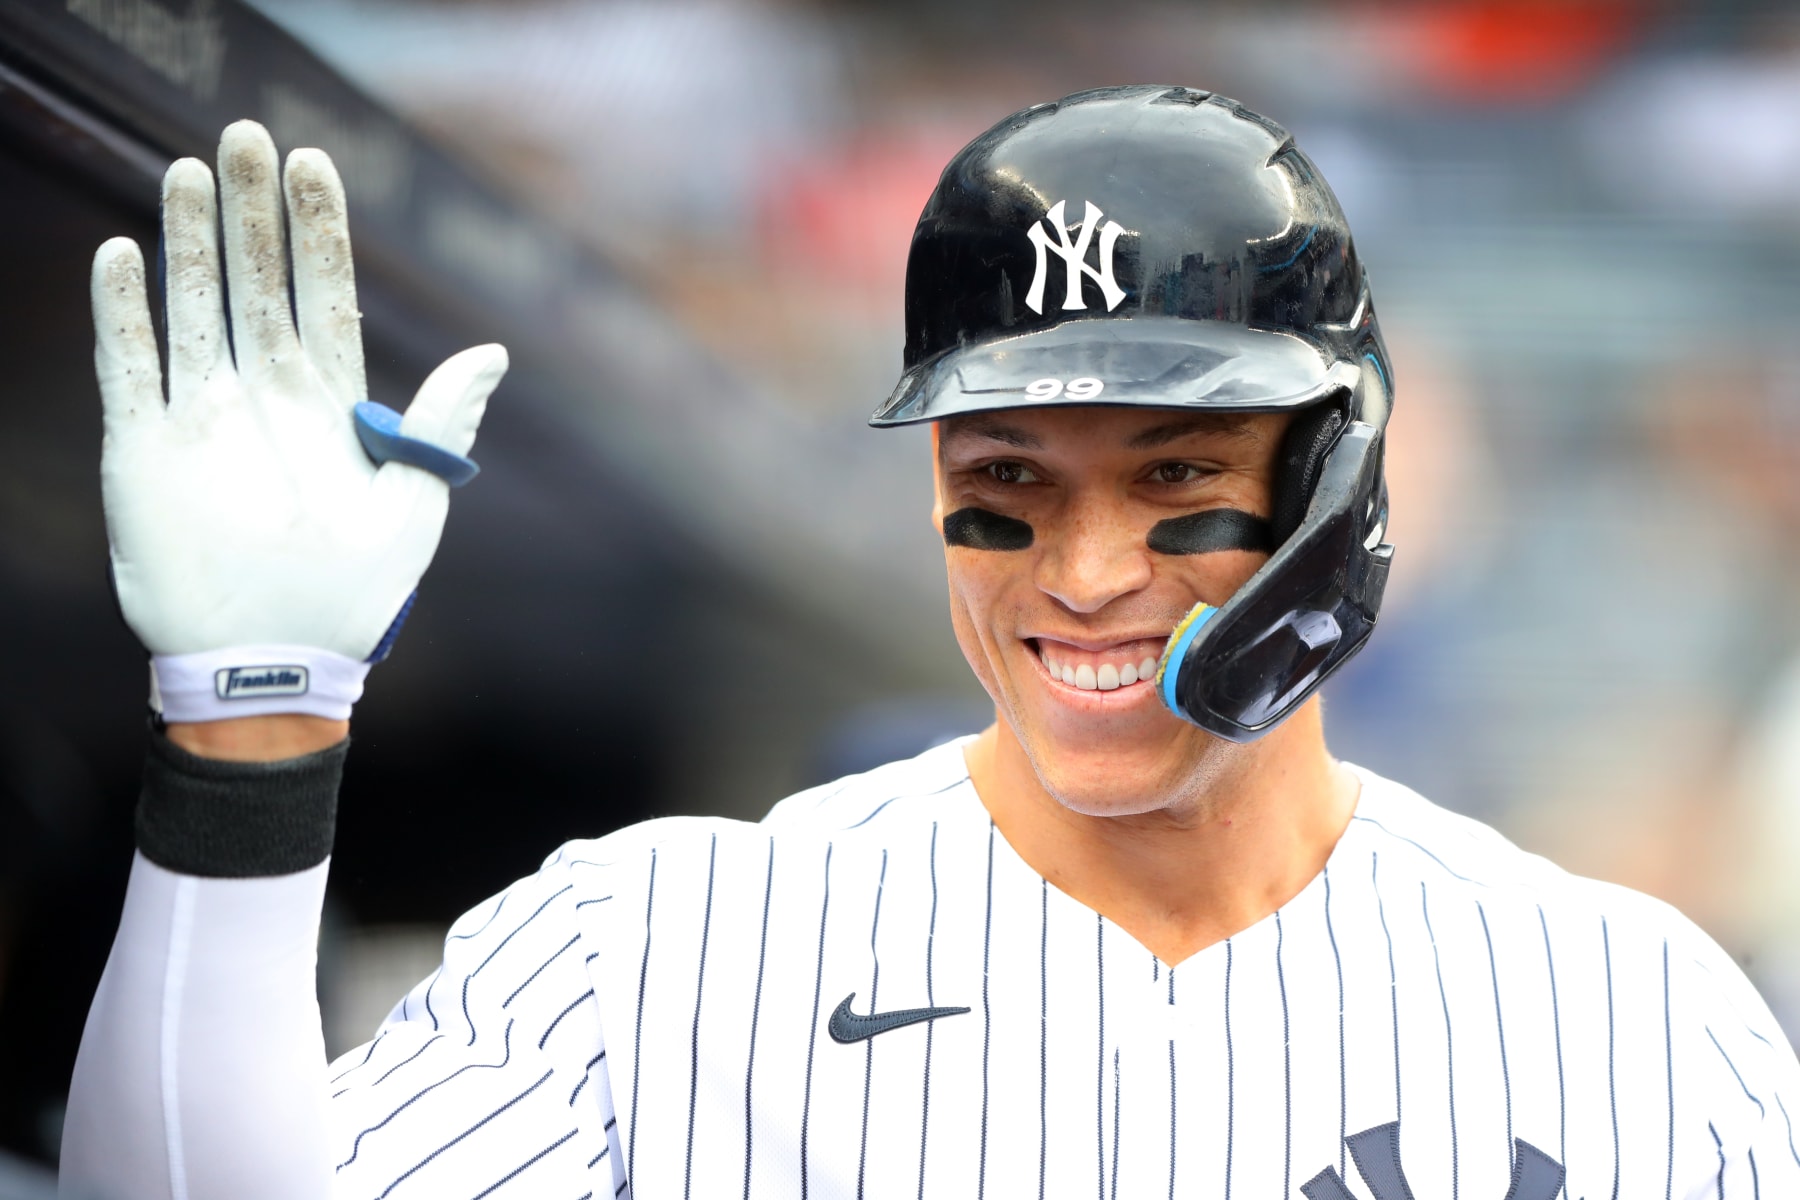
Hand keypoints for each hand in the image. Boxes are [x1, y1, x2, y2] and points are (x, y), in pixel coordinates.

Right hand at [93, 120, 506, 719]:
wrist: (277, 667)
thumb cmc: (354, 597)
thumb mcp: (416, 506)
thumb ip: (442, 424)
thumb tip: (493, 351)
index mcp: (332, 408)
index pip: (323, 297)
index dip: (319, 233)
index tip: (314, 163)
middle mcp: (266, 400)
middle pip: (254, 285)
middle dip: (251, 214)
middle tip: (244, 136)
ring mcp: (204, 421)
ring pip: (193, 309)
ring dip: (186, 243)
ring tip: (185, 172)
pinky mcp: (148, 453)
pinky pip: (131, 369)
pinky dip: (124, 315)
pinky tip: (123, 254)